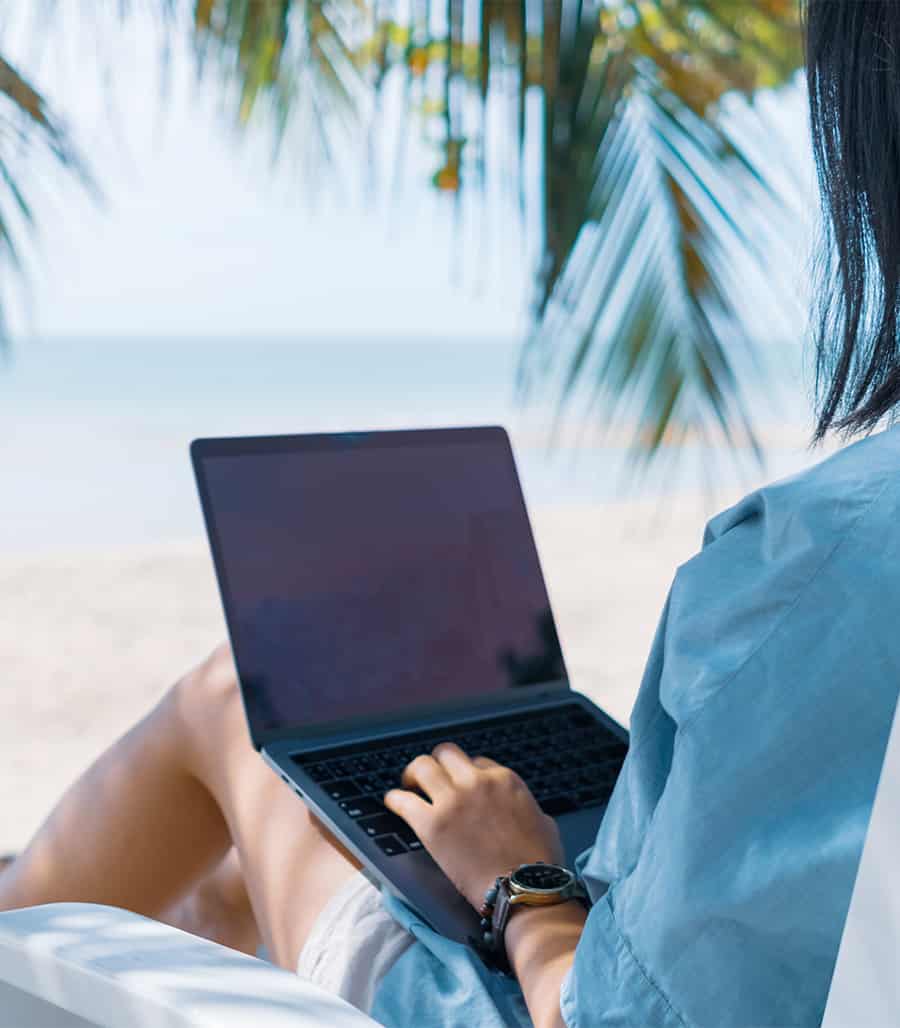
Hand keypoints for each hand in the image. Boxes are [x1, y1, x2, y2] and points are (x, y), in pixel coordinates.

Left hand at [384, 743, 564, 909]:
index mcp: (504, 780)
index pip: (476, 762)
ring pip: (422, 766)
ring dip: (413, 774)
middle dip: (437, 764)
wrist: (523, 890)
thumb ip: (527, 807)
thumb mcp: (544, 822)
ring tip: (409, 785)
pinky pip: (403, 800)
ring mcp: (453, 800)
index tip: (460, 786)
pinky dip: (394, 799)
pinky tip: (392, 803)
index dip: (466, 774)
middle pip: (446, 754)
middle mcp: (477, 782)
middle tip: (429, 778)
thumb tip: (522, 811)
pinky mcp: (432, 824)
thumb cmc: (539, 864)